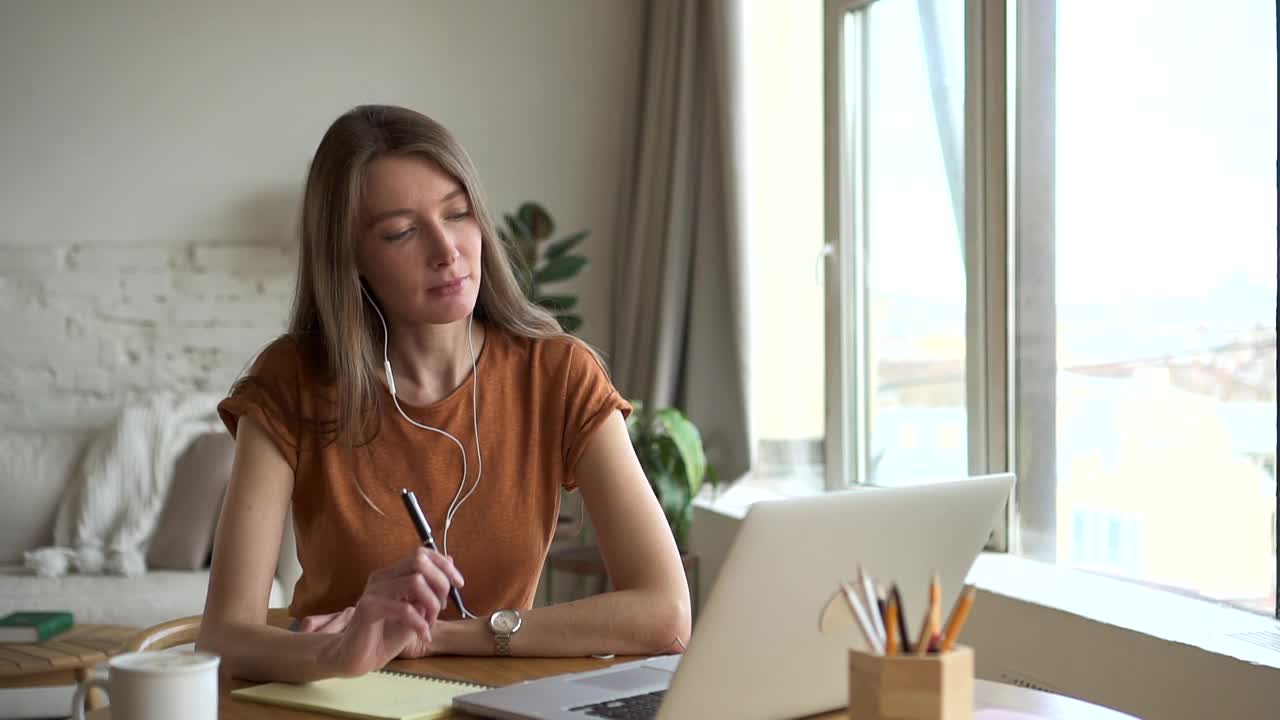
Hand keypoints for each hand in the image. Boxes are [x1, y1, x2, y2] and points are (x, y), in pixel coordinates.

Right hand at [312, 547, 463, 675]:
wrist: (355, 659)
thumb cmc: (384, 636)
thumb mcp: (416, 612)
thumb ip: (430, 589)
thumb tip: (450, 562)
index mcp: (392, 575)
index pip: (421, 554)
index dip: (444, 565)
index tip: (459, 583)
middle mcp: (382, 578)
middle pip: (419, 561)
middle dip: (440, 582)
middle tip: (441, 607)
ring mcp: (373, 591)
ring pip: (415, 581)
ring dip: (431, 604)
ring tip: (430, 624)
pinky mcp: (368, 609)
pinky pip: (404, 608)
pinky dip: (420, 623)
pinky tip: (423, 634)